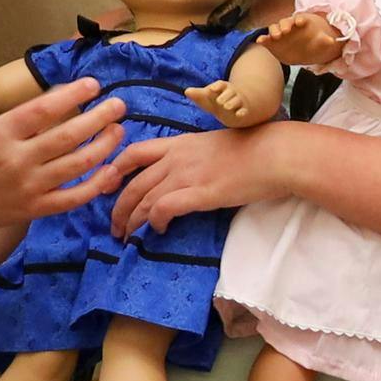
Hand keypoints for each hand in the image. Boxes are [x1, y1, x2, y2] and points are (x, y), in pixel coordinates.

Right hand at [0, 78, 126, 232]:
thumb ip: (25, 118)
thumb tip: (65, 93)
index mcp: (0, 133)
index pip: (42, 109)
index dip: (72, 95)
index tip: (94, 84)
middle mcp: (15, 160)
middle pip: (67, 136)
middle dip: (98, 118)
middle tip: (119, 105)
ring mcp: (28, 187)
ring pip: (77, 164)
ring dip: (104, 146)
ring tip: (119, 129)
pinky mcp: (37, 209)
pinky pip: (75, 197)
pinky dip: (97, 184)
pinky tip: (112, 169)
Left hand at [109, 125, 280, 236]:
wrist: (274, 154)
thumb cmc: (255, 149)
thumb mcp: (216, 145)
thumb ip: (196, 157)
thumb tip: (190, 174)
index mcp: (180, 143)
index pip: (135, 153)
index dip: (115, 170)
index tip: (106, 186)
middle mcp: (176, 158)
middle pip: (133, 183)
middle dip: (118, 208)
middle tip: (115, 227)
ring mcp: (186, 176)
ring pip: (143, 200)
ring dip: (132, 221)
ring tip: (128, 237)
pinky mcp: (198, 194)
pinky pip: (163, 209)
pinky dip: (155, 222)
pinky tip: (159, 231)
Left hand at [186, 79, 249, 122]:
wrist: (231, 108)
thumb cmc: (216, 100)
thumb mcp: (206, 97)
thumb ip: (197, 95)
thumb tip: (187, 91)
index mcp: (222, 87)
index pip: (221, 84)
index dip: (217, 86)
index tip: (211, 89)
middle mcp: (232, 93)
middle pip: (230, 92)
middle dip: (225, 96)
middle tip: (219, 101)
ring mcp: (238, 101)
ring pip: (237, 100)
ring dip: (232, 103)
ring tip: (226, 106)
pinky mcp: (243, 110)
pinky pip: (244, 110)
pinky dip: (242, 112)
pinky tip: (239, 114)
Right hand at [262, 12, 341, 65]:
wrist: (305, 53)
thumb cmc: (313, 44)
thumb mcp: (321, 44)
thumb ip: (324, 41)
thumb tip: (331, 41)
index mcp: (300, 24)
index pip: (298, 19)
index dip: (298, 20)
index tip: (300, 22)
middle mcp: (288, 27)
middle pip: (284, 22)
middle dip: (284, 25)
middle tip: (285, 31)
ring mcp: (279, 34)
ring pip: (274, 29)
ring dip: (273, 31)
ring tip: (275, 36)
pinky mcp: (272, 43)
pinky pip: (266, 39)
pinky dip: (262, 39)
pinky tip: (260, 41)